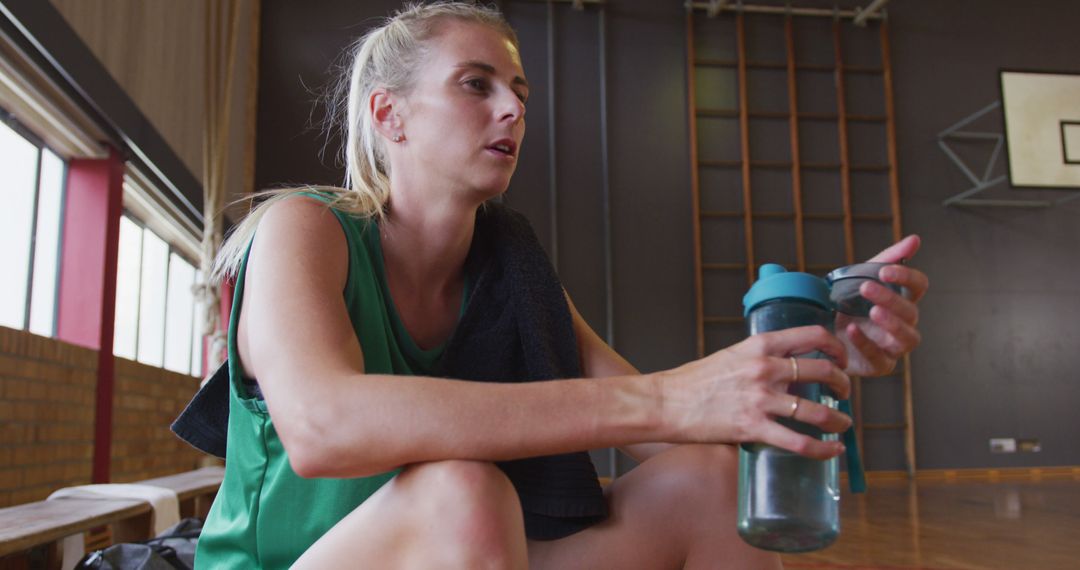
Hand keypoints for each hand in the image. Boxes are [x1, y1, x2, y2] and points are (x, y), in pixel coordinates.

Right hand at [657, 326, 851, 458]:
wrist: (666, 402)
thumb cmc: (694, 381)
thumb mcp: (732, 357)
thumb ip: (762, 360)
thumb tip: (790, 372)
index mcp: (760, 346)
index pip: (813, 336)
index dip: (837, 347)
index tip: (842, 359)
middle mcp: (765, 369)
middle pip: (824, 371)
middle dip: (843, 384)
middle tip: (843, 393)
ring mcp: (760, 399)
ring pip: (818, 411)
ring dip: (839, 419)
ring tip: (843, 424)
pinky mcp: (753, 428)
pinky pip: (800, 442)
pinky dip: (823, 449)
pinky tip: (833, 450)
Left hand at [837, 235, 928, 376]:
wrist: (821, 330)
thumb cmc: (847, 303)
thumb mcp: (860, 277)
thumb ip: (887, 258)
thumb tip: (915, 239)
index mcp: (902, 300)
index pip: (919, 286)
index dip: (907, 277)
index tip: (884, 270)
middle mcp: (903, 324)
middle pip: (911, 313)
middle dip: (891, 299)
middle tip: (867, 287)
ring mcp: (893, 347)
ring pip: (907, 338)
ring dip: (891, 324)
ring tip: (872, 312)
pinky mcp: (879, 365)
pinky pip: (880, 358)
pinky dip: (866, 343)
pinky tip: (852, 330)